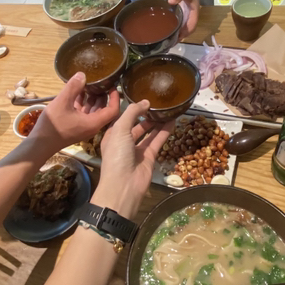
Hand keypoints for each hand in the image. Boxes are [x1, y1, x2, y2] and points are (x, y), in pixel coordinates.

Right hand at [29, 72, 119, 150]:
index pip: (113, 110)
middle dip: (102, 95)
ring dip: (91, 98)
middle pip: (103, 109)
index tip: (111, 85)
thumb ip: (73, 87)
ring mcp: (83, 127)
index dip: (115, 97)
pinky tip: (76, 91)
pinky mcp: (75, 126)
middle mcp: (92, 126)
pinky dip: (82, 102)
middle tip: (99, 81)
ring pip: (92, 110)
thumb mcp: (62, 102)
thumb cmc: (53, 125)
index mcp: (94, 122)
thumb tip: (82, 74)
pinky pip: (83, 112)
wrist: (40, 144)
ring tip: (88, 83)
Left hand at [91, 101, 173, 218]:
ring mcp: (137, 151)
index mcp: (112, 135)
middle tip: (158, 104)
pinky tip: (172, 121)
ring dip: (156, 122)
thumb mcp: (120, 130)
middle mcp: (124, 142)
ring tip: (167, 110)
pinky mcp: (149, 157)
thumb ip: (132, 113)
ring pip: (148, 133)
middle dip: (145, 115)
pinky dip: (164, 132)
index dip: (132, 109)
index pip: (122, 118)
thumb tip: (145, 101)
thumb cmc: (116, 156)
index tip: (143, 98)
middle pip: (136, 125)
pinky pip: (157, 141)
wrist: (124, 186)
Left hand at [168, 0, 200, 39]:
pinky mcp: (181, 9)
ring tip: (167, 39)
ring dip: (177, 32)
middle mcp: (191, 14)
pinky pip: (178, 20)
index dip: (185, 34)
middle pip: (187, 29)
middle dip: (180, 37)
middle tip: (169, 43)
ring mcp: (186, 12)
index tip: (177, 40)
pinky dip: (174, 26)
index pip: (191, 26)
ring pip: (183, 26)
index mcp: (194, 12)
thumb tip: (171, 1)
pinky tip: (167, 28)